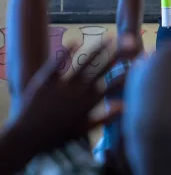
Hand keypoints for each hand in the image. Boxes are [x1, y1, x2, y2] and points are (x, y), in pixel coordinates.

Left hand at [11, 36, 134, 154]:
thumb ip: (106, 117)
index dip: (126, 73)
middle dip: (117, 55)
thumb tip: (126, 105)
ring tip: (109, 37)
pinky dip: (66, 53)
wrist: (26, 137)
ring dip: (98, 49)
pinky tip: (75, 41)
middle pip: (101, 70)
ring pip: (83, 64)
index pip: (112, 86)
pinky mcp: (44, 82)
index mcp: (88, 104)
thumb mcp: (83, 129)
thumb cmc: (57, 135)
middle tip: (129, 42)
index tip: (138, 62)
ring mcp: (61, 86)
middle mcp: (77, 93)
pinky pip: (56, 64)